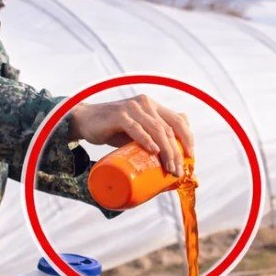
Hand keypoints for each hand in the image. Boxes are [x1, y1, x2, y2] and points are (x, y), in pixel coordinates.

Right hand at [67, 95, 194, 176]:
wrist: (85, 121)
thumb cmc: (114, 130)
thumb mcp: (137, 132)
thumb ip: (151, 138)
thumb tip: (172, 160)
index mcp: (153, 106)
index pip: (178, 120)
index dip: (187, 138)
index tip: (190, 157)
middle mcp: (145, 104)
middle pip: (168, 128)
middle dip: (176, 152)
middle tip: (178, 171)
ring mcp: (132, 108)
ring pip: (156, 129)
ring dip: (165, 151)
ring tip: (169, 167)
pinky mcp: (118, 115)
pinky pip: (135, 127)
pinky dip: (146, 139)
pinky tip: (153, 150)